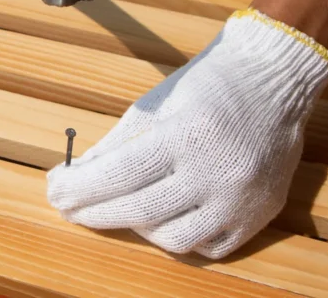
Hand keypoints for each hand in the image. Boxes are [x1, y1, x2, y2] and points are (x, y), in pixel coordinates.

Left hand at [46, 9, 327, 258]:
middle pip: (140, 211)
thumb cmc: (206, 85)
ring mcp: (241, 200)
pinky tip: (163, 218)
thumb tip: (78, 177)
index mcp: (187, 135)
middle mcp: (217, 172)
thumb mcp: (154, 103)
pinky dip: (179, 237)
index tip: (55, 190)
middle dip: (95, 212)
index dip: (82, 188)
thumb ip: (117, 143)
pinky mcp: (260, 215)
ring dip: (137, 227)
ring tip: (123, 207)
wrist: (272, 79)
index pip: (120, 174)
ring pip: (173, 239)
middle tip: (69, 208)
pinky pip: (209, 247)